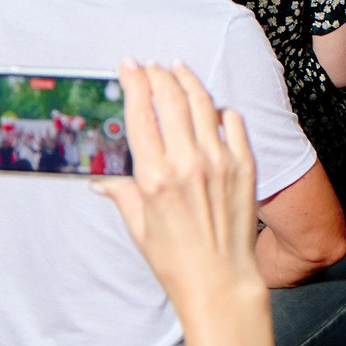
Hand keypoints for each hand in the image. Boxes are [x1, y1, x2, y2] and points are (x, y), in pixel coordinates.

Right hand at [94, 63, 270, 345]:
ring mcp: (219, 161)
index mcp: (154, 177)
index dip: (134, 83)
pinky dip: (220, 109)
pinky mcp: (244, 164)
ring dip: (188, 81)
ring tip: (179, 70)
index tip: (129, 66)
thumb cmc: (176, 260)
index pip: (141, 114)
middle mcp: (187, 163)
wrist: (220, 280)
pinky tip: (211, 107)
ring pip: (203, 103)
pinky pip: (232, 122)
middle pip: (172, 99)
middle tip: (152, 66)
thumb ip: (122, 193)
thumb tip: (101, 179)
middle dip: (159, 74)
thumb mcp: (138, 227)